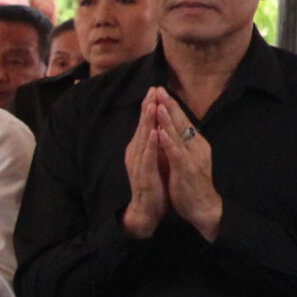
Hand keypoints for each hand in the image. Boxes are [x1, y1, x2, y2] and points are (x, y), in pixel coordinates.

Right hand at [121, 89, 170, 239]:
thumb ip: (155, 143)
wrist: (147, 209)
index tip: (155, 88)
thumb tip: (159, 126)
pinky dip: (151, 144)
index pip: (145, 123)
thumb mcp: (155, 158)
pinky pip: (147, 157)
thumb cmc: (153, 182)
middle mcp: (136, 153)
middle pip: (142, 126)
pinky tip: (154, 133)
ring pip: (143, 138)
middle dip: (147, 107)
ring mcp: (138, 163)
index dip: (150, 106)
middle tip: (152, 89)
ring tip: (152, 104)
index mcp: (140, 148)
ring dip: (147, 121)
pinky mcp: (143, 174)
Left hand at [154, 99, 220, 241]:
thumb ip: (182, 145)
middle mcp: (197, 147)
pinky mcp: (186, 170)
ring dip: (168, 119)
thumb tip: (172, 130)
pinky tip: (160, 133)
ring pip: (179, 135)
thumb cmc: (192, 184)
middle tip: (159, 90)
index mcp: (196, 144)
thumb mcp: (188, 159)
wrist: (203, 206)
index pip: (183, 121)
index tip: (161, 92)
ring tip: (159, 105)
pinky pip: (176, 153)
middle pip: (182, 122)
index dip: (172, 106)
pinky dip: (168, 142)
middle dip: (170, 105)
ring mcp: (193, 158)